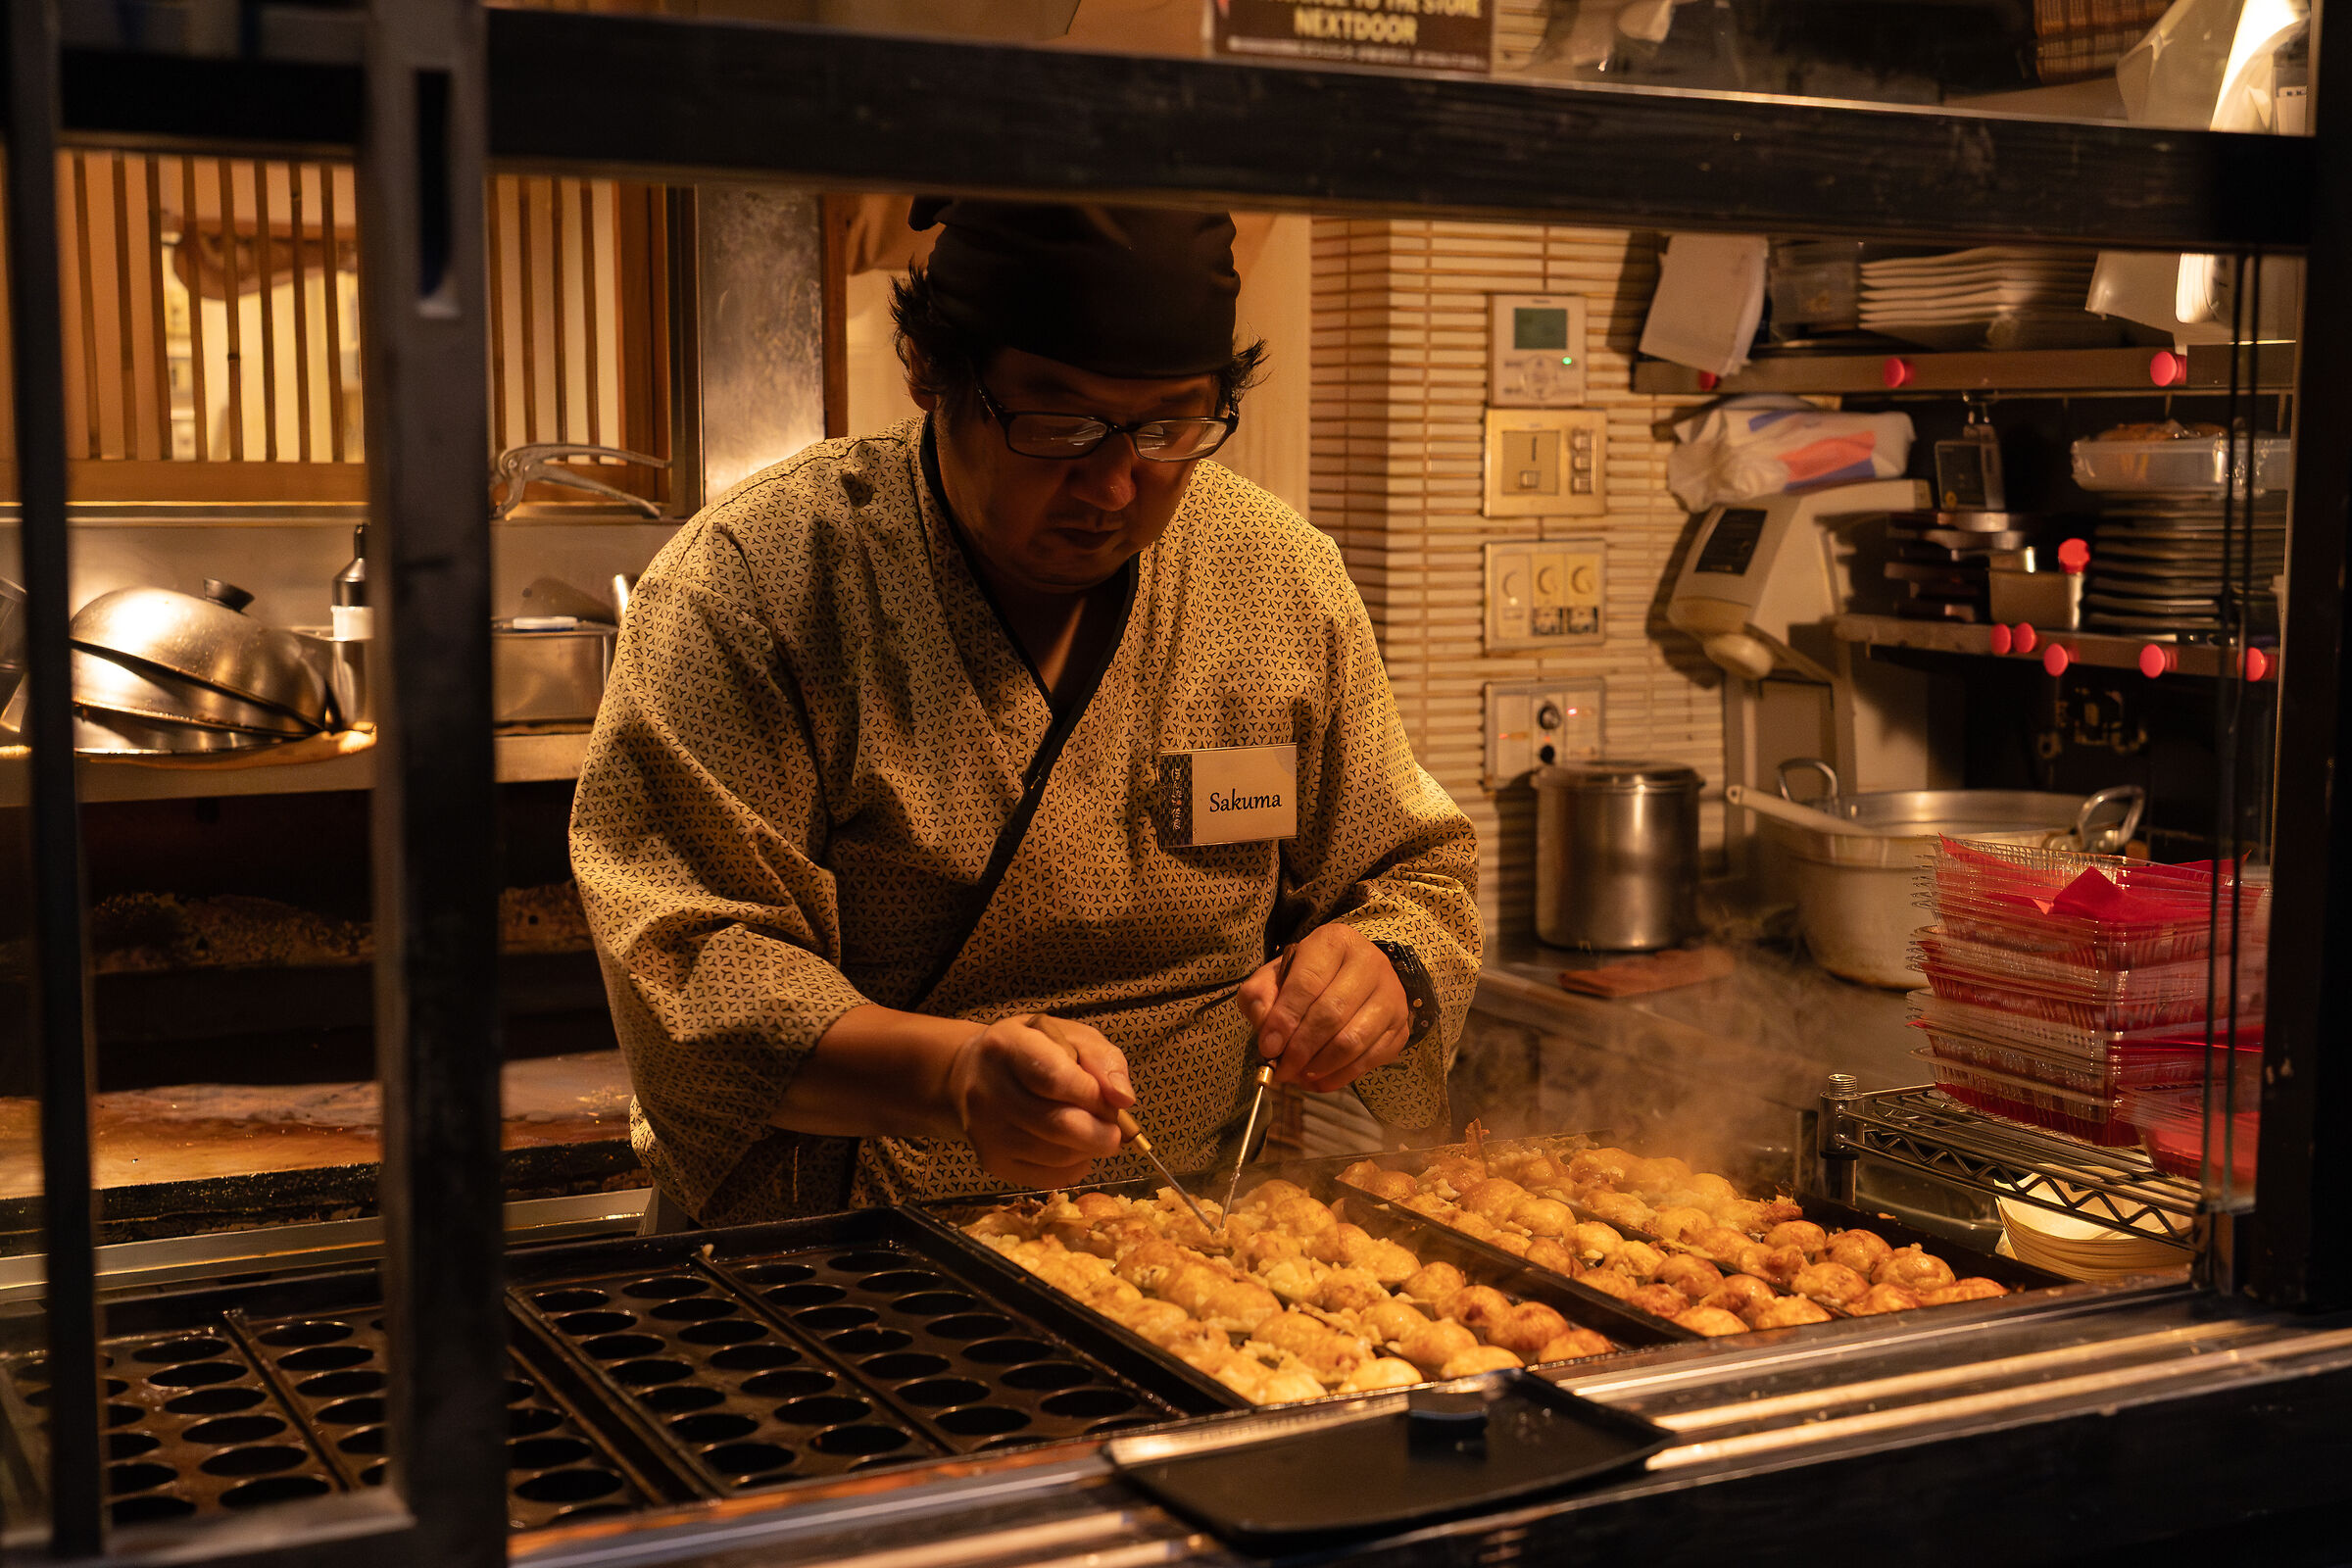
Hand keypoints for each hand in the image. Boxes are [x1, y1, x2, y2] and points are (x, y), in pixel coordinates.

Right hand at [945, 1014, 1134, 1187]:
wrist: (972, 1072)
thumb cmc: (1032, 1049)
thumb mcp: (1069, 1035)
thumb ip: (1102, 1059)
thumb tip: (1124, 1099)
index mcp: (1006, 1047)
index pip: (1056, 1079)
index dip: (1094, 1095)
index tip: (1111, 1099)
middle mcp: (988, 1091)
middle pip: (1059, 1125)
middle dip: (1102, 1131)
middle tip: (1113, 1127)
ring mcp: (986, 1131)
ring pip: (1057, 1156)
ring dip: (1090, 1150)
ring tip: (1093, 1132)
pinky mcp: (991, 1162)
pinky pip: (1048, 1178)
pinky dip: (1074, 1167)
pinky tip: (1075, 1148)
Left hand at [1236, 924, 1409, 1092]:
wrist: (1353, 978)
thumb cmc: (1308, 977)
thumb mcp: (1275, 976)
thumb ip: (1260, 996)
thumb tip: (1265, 1028)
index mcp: (1335, 942)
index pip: (1307, 983)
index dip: (1285, 1019)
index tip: (1268, 1048)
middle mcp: (1371, 963)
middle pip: (1332, 1014)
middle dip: (1301, 1049)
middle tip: (1281, 1069)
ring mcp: (1392, 995)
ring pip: (1353, 1040)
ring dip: (1320, 1066)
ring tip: (1298, 1075)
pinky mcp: (1401, 1025)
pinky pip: (1371, 1059)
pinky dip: (1341, 1076)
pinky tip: (1319, 1079)